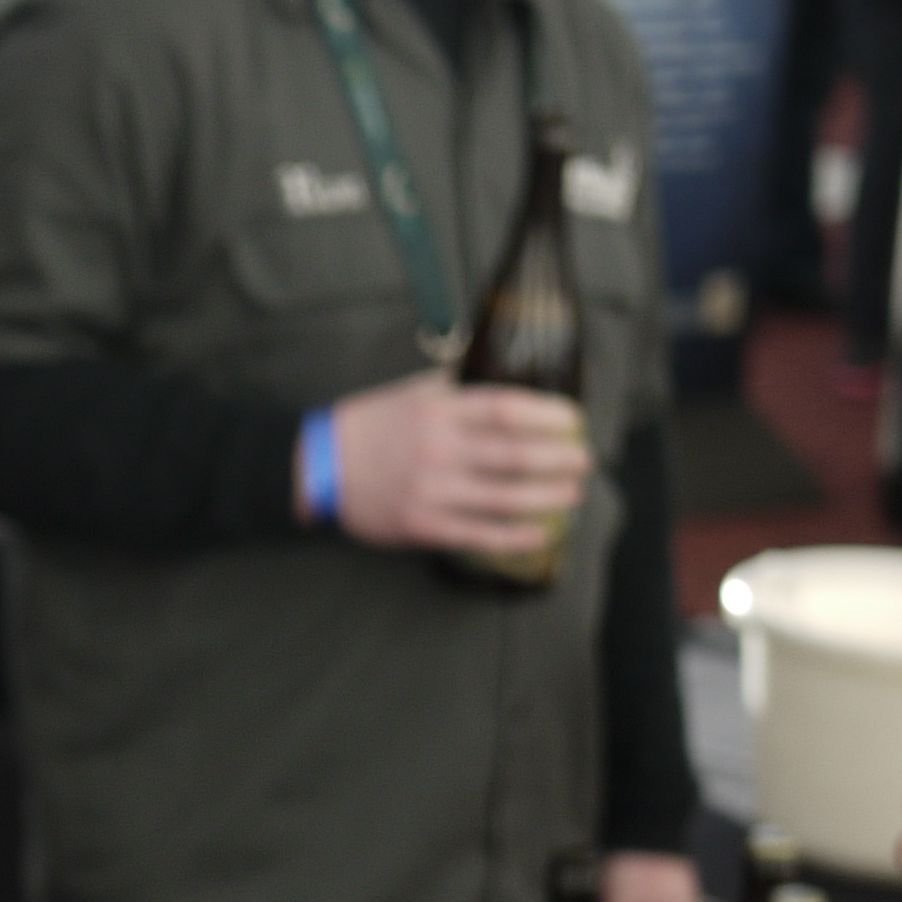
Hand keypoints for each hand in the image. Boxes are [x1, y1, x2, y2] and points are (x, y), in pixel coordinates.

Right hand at [323, 372, 588, 556]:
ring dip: (548, 496)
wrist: (317, 469)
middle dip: (559, 458)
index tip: (573, 418)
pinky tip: (541, 532)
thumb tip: (493, 368)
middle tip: (585, 459)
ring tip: (574, 493)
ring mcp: (432, 490)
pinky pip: (480, 533)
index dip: (547, 414)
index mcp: (437, 410)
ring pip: (504, 497)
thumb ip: (452, 385)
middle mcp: (439, 449)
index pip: (505, 408)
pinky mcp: (423, 524)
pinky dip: (514, 534)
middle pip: (514, 455)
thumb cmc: (368, 427)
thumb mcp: (408, 393)